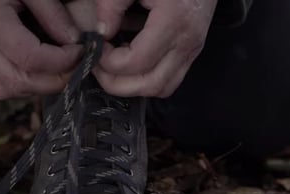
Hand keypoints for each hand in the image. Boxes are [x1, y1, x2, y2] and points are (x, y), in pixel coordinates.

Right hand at [0, 0, 93, 98]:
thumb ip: (52, 12)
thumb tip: (74, 40)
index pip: (30, 58)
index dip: (62, 61)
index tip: (81, 51)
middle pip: (19, 82)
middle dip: (55, 79)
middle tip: (76, 64)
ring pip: (9, 89)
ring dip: (40, 85)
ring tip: (61, 66)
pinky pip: (1, 85)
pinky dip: (25, 83)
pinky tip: (41, 68)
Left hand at [93, 0, 217, 97]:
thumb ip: (112, 4)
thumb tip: (100, 33)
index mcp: (173, 21)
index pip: (137, 62)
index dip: (110, 62)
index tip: (96, 46)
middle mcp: (187, 43)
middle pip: (150, 85)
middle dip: (117, 83)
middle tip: (98, 66)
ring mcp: (192, 51)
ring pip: (163, 88)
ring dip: (134, 86)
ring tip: (113, 68)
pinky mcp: (192, 52)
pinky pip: (170, 80)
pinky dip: (148, 80)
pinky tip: (131, 63)